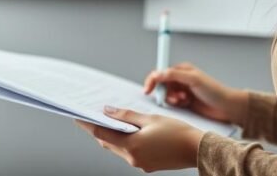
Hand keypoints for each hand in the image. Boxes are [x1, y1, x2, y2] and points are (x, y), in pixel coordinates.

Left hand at [75, 107, 202, 171]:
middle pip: (107, 142)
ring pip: (117, 149)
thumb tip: (108, 111)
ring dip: (112, 136)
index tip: (78, 116)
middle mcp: (133, 158)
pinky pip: (129, 153)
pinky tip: (127, 132)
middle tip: (92, 116)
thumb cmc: (177, 132)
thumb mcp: (149, 118)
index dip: (88, 124)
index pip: (101, 133)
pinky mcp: (147, 165)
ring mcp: (140, 164)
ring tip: (109, 121)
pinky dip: (124, 142)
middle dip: (99, 129)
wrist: (198, 149)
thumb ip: (126, 115)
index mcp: (132, 146)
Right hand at [144, 63, 246, 124]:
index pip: (160, 73)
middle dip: (165, 92)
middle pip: (161, 85)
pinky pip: (172, 103)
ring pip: (166, 95)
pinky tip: (186, 104)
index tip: (148, 90)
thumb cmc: (215, 91)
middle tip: (175, 98)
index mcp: (181, 70)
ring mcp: (182, 91)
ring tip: (184, 101)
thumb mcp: (193, 79)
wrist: (228, 107)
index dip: (152, 80)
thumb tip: (156, 74)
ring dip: (172, 99)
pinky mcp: (185, 102)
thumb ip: (173, 75)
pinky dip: (176, 105)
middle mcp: (180, 79)